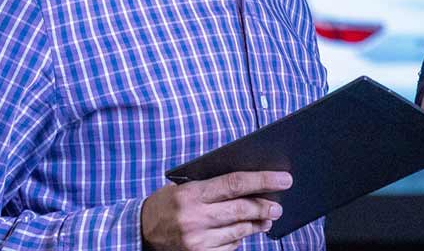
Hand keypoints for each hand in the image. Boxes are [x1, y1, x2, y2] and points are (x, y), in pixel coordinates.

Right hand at [140, 170, 288, 250]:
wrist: (140, 231)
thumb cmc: (167, 204)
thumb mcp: (184, 187)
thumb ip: (212, 186)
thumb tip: (251, 185)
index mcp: (191, 194)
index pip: (235, 183)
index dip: (263, 180)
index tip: (284, 179)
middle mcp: (194, 218)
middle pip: (241, 210)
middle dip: (265, 207)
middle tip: (278, 205)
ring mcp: (196, 240)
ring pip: (239, 231)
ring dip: (257, 224)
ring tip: (267, 218)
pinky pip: (229, 247)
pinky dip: (239, 239)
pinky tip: (244, 231)